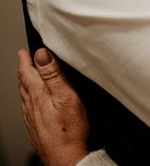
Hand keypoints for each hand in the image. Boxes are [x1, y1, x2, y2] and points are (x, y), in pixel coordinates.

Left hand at [17, 48, 89, 165]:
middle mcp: (31, 105)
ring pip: (25, 95)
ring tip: (26, 76)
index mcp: (37, 94)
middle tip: (24, 59)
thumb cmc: (69, 130)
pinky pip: (28, 107)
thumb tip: (41, 54)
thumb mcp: (65, 96)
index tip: (24, 51)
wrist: (65, 157)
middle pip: (24, 83)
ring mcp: (32, 118)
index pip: (27, 72)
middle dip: (24, 69)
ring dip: (25, 82)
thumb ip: (53, 75)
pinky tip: (33, 101)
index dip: (25, 60)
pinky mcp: (36, 127)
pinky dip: (29, 97)